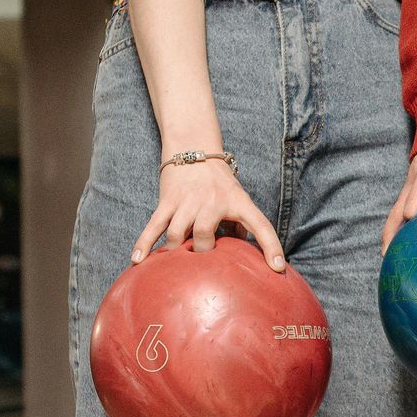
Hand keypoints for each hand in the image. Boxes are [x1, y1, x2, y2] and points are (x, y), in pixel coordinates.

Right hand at [132, 158, 286, 270]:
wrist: (194, 149)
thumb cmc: (221, 183)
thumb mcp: (238, 200)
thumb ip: (241, 227)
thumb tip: (242, 258)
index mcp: (238, 202)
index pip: (261, 225)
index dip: (272, 247)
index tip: (278, 267)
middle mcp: (213, 201)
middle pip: (204, 234)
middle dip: (202, 252)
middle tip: (201, 263)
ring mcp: (187, 201)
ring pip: (178, 233)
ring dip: (176, 252)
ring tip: (176, 263)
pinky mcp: (167, 201)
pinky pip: (155, 225)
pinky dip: (145, 243)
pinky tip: (138, 261)